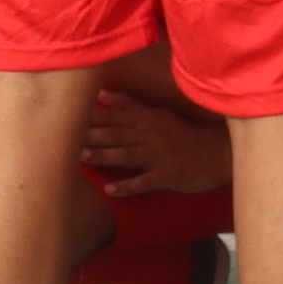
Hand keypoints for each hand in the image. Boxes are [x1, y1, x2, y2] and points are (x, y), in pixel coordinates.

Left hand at [77, 83, 232, 192]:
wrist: (218, 152)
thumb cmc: (183, 134)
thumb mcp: (159, 114)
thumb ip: (130, 104)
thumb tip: (102, 92)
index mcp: (148, 119)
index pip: (115, 116)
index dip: (91, 117)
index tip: (67, 116)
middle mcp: (152, 134)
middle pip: (117, 133)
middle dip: (92, 134)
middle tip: (64, 137)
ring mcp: (160, 155)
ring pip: (127, 154)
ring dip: (104, 155)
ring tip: (82, 157)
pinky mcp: (169, 175)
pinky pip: (145, 182)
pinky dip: (128, 186)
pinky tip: (110, 191)